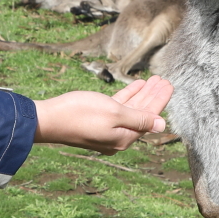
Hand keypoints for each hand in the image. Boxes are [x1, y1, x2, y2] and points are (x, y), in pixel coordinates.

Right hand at [33, 76, 172, 154]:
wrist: (48, 119)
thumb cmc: (80, 114)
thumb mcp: (114, 113)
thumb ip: (139, 118)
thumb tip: (162, 125)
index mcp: (125, 137)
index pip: (150, 116)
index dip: (160, 99)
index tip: (170, 84)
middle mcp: (118, 136)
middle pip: (142, 114)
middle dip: (153, 96)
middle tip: (164, 80)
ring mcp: (107, 130)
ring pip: (131, 110)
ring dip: (143, 94)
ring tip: (153, 80)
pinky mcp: (97, 121)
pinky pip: (118, 108)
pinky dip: (128, 96)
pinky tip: (136, 86)